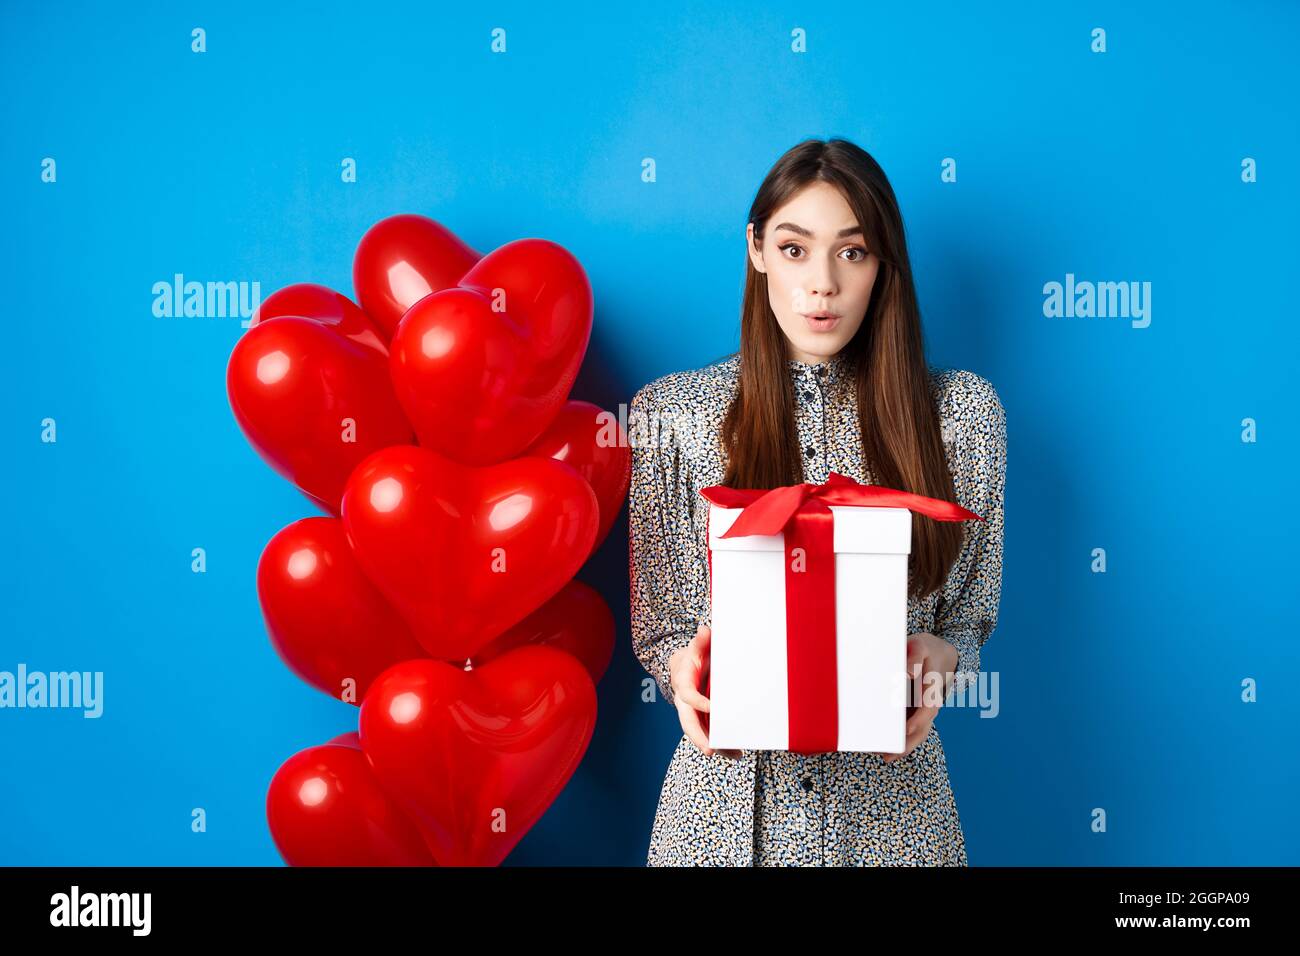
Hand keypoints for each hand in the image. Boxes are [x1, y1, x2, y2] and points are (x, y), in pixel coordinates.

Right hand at [668, 623, 742, 759]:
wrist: (686, 666)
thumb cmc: (694, 657)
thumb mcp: (697, 647)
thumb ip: (701, 641)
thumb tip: (705, 630)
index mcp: (683, 683)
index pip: (688, 695)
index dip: (698, 702)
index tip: (712, 708)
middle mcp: (685, 702)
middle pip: (689, 722)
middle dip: (699, 737)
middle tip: (711, 750)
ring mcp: (693, 713)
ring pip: (700, 733)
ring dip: (715, 745)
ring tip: (734, 754)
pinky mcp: (702, 719)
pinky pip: (709, 734)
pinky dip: (722, 745)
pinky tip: (736, 752)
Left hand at [879, 631, 956, 763]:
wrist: (940, 654)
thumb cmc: (927, 649)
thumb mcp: (921, 646)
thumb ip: (914, 657)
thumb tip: (906, 673)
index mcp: (932, 689)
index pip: (927, 709)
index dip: (918, 720)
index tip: (906, 729)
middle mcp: (931, 704)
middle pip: (922, 729)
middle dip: (907, 743)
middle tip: (888, 755)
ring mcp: (925, 710)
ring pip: (917, 733)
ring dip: (903, 746)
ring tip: (884, 757)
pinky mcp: (917, 711)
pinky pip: (910, 728)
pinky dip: (900, 739)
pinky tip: (884, 747)